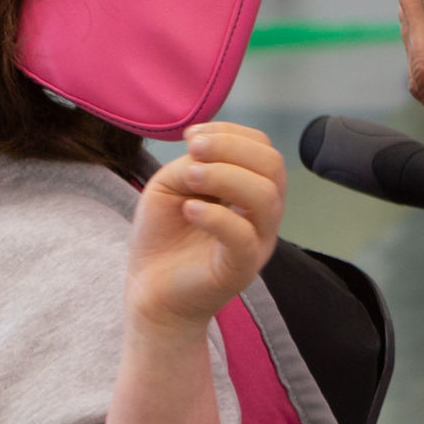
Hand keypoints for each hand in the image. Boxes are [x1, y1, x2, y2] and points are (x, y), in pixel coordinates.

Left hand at [127, 121, 285, 333]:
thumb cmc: (164, 237)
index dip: (230, 132)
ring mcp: (256, 243)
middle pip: (273, 166)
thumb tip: (204, 151)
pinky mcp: (240, 269)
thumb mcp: (172, 186)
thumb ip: (193, 164)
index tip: (191, 137)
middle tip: (192, 151)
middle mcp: (262, 215)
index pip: (263, 148)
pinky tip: (188, 209)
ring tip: (187, 178)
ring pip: (265, 196)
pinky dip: (216, 216)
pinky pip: (243, 237)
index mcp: (250, 191)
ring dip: (223, 175)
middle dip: (231, 147)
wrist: (150, 291)